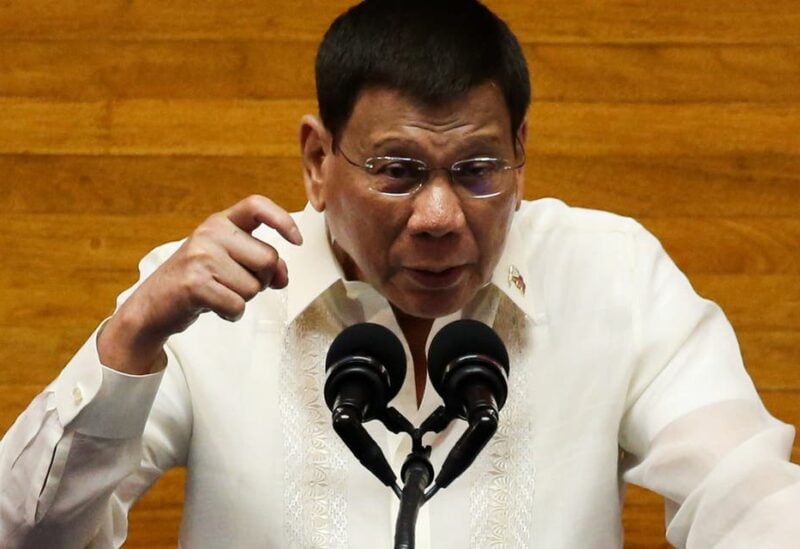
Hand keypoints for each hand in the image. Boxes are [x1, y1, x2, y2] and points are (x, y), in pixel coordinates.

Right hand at [98, 195, 302, 373]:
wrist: (152, 306)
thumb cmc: (196, 280)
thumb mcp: (227, 261)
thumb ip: (259, 262)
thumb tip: (283, 277)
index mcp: (220, 222)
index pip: (257, 205)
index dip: (282, 220)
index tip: (296, 240)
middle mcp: (210, 233)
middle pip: (269, 259)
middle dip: (261, 279)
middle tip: (234, 283)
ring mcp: (201, 256)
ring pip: (255, 286)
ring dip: (242, 298)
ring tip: (218, 293)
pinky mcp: (195, 284)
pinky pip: (237, 305)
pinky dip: (231, 314)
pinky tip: (213, 307)